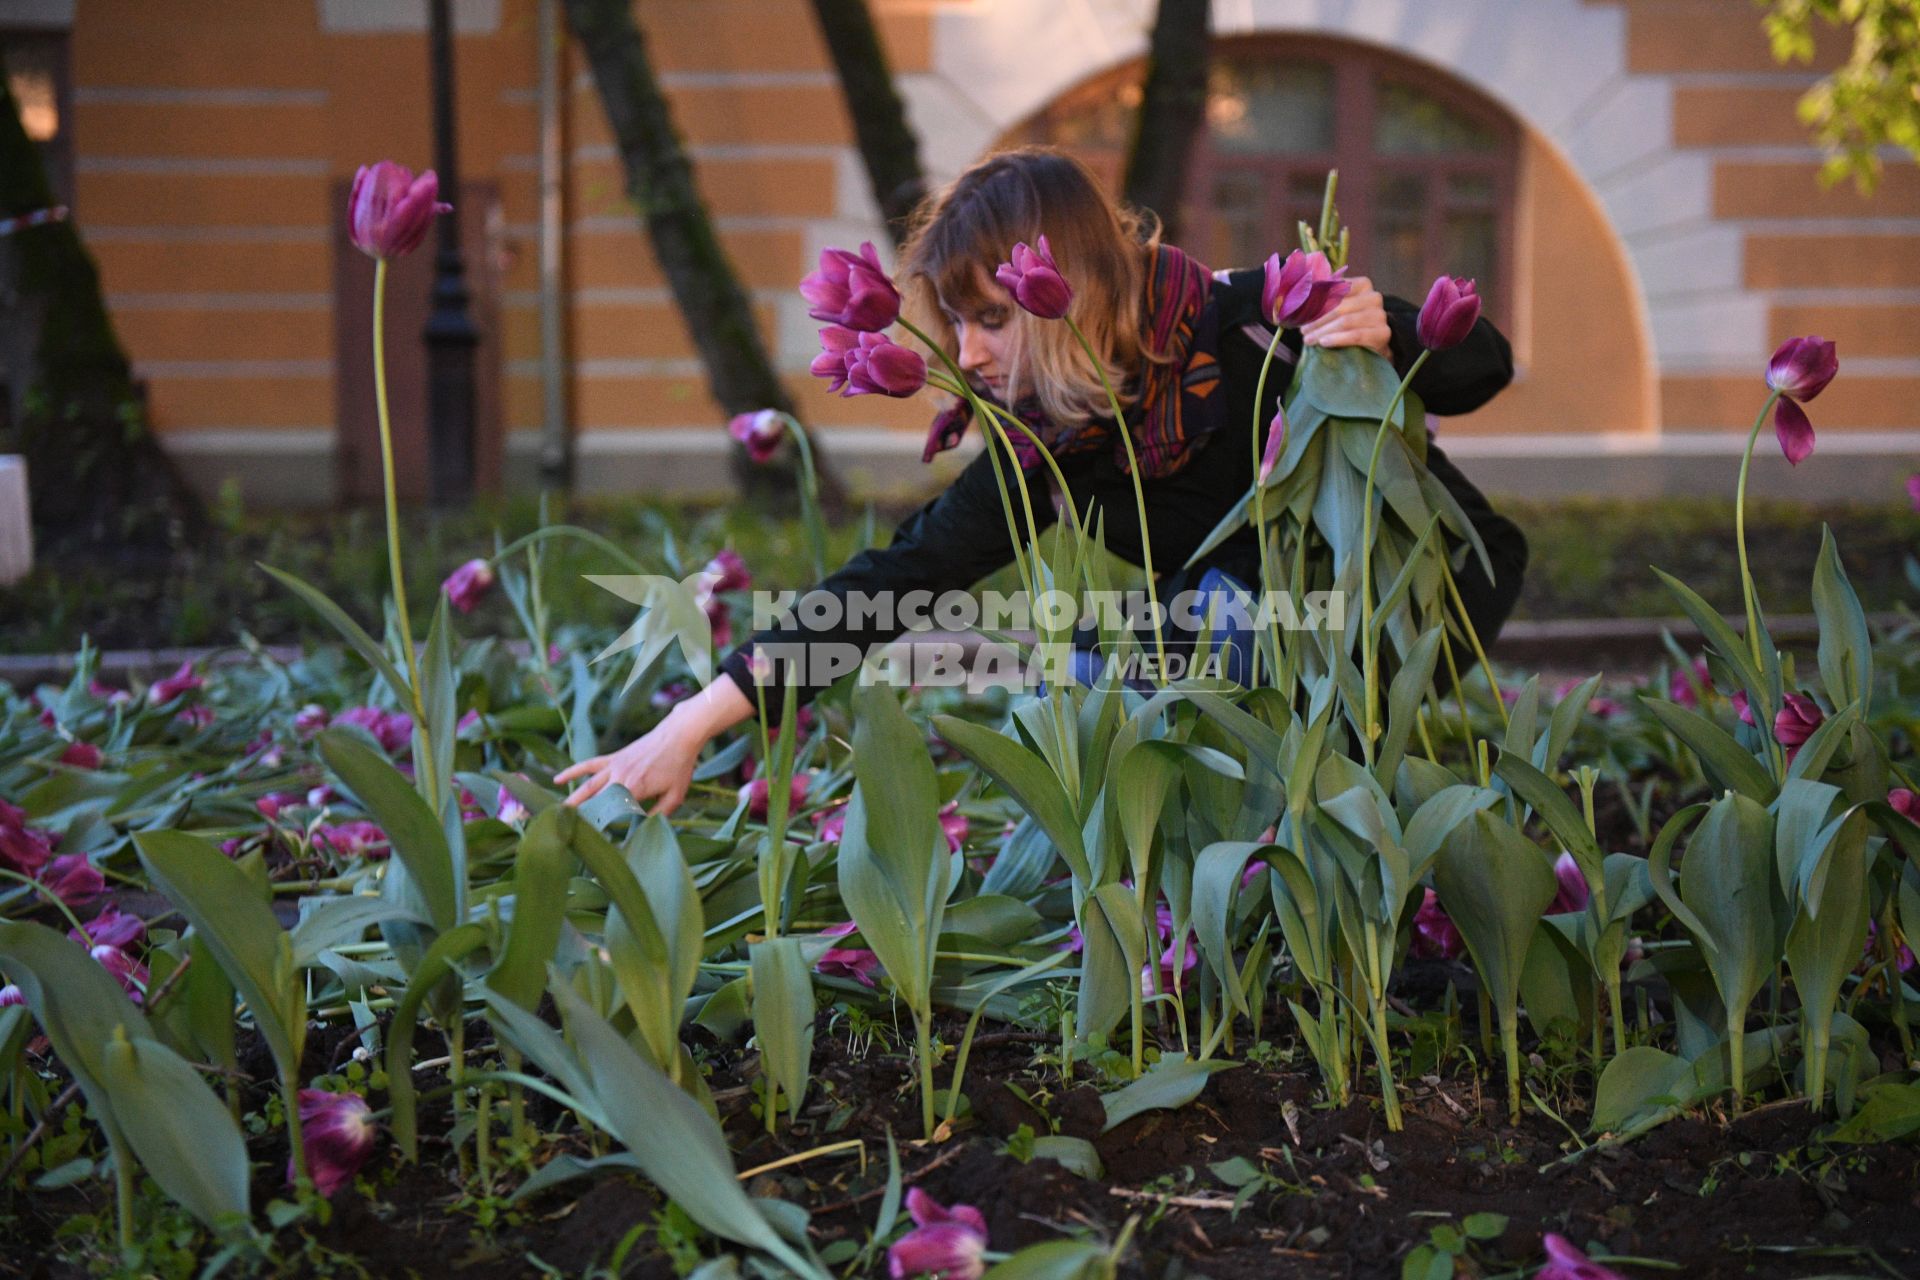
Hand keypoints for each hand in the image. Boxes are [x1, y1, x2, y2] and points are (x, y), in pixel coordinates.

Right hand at [555, 674, 752, 814]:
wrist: (678, 734)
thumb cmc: (680, 765)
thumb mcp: (676, 795)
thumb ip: (660, 813)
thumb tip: (645, 827)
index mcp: (635, 789)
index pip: (614, 814)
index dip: (603, 827)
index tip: (592, 841)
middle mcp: (620, 778)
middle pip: (597, 802)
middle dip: (583, 817)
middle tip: (568, 831)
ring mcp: (614, 767)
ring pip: (588, 786)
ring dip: (573, 799)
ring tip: (559, 812)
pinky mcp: (613, 758)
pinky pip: (589, 765)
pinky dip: (573, 771)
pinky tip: (558, 778)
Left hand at [1300, 275, 1391, 356]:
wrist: (1372, 344)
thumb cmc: (1349, 323)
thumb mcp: (1337, 307)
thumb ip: (1323, 298)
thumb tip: (1296, 294)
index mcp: (1362, 284)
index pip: (1336, 289)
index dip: (1316, 301)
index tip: (1300, 312)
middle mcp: (1374, 297)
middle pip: (1339, 306)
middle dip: (1317, 320)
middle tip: (1302, 331)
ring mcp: (1380, 315)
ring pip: (1346, 321)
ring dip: (1323, 331)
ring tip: (1308, 340)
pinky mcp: (1383, 333)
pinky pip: (1357, 335)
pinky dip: (1338, 339)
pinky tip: (1323, 343)